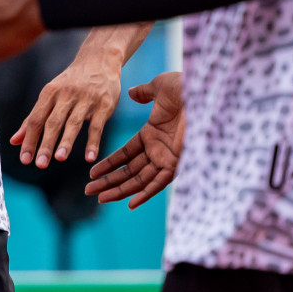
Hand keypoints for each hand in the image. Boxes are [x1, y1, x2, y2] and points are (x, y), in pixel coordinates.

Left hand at [12, 46, 121, 167]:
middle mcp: (66, 95)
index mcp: (50, 93)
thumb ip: (33, 119)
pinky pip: (97, 126)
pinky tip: (89, 158)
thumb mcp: (50, 95)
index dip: (29, 139)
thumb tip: (14, 141)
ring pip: (73, 122)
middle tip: (39, 164)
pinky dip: (93, 142)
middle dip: (45, 143)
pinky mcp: (104, 105)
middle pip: (53, 122)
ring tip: (59, 158)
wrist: (99, 60)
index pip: (36, 119)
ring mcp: (86, 99)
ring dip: (66, 141)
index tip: (24, 159)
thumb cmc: (70, 82)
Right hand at [84, 71, 184, 208]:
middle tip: (89, 191)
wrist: (203, 92)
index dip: (109, 163)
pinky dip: (145, 194)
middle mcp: (158, 150)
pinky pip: (158, 183)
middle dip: (108, 181)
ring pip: (140, 180)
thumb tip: (132, 93)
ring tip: (100, 198)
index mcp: (152, 134)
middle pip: (129, 171)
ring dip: (120, 190)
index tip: (93, 172)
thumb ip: (144, 93)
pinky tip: (130, 204)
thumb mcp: (159, 87)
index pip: (126, 154)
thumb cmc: (185, 87)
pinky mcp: (176, 164)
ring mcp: (167, 158)